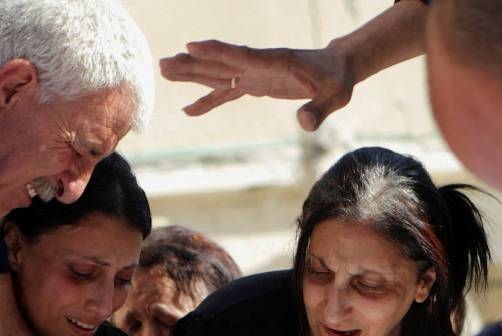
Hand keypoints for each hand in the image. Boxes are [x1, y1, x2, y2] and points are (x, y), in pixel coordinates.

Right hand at [160, 40, 353, 130]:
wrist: (337, 69)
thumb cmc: (338, 80)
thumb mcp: (335, 96)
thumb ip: (319, 109)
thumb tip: (304, 124)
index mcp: (276, 62)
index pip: (242, 55)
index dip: (217, 51)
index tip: (192, 45)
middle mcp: (259, 65)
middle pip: (221, 62)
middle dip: (193, 63)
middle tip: (163, 63)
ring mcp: (254, 74)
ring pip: (218, 73)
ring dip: (192, 73)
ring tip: (164, 71)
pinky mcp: (255, 85)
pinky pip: (227, 92)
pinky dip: (208, 101)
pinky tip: (188, 110)